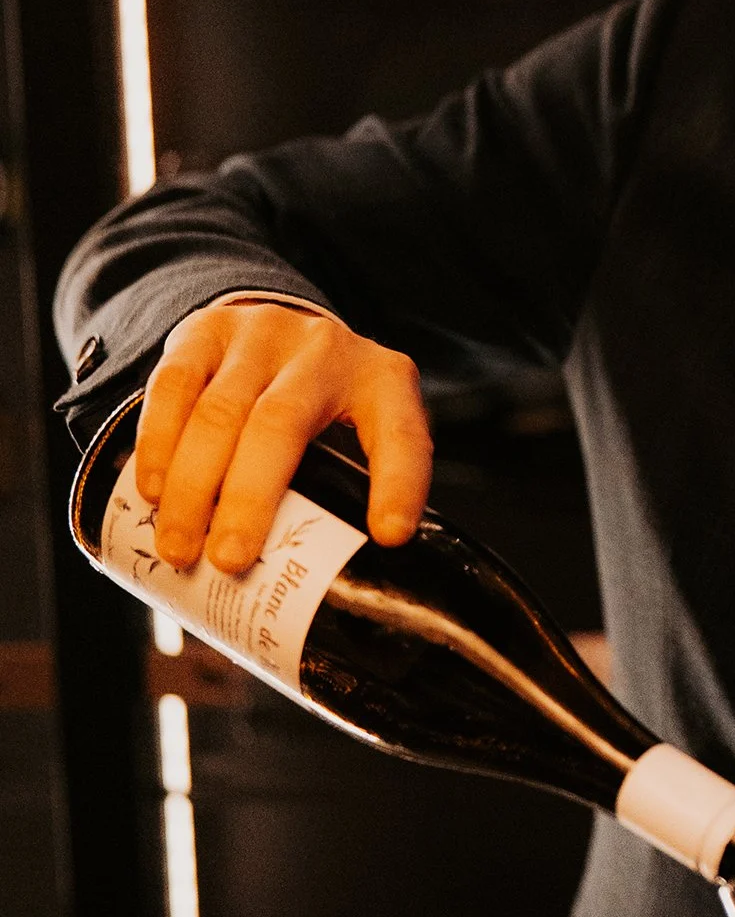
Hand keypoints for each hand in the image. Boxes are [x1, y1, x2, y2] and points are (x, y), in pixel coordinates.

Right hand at [135, 300, 431, 574]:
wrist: (278, 327)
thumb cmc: (322, 404)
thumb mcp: (360, 430)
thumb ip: (353, 488)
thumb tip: (335, 588)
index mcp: (383, 382)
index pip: (402, 434)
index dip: (398, 485)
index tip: (388, 537)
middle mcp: (325, 350)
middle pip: (281, 423)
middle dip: (251, 498)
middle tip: (229, 560)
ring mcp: (261, 333)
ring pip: (219, 410)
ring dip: (193, 486)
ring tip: (179, 546)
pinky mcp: (205, 330)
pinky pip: (172, 386)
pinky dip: (157, 445)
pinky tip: (151, 492)